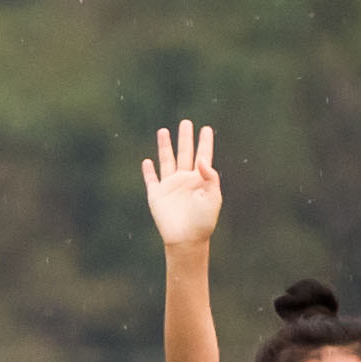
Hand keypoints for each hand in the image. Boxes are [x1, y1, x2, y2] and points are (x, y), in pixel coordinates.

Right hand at [142, 122, 223, 251]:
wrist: (186, 239)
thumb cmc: (204, 221)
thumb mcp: (213, 197)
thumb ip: (210, 177)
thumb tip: (202, 160)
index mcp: (200, 179)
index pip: (203, 156)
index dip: (204, 142)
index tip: (206, 129)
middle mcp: (184, 179)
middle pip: (184, 153)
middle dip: (185, 138)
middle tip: (186, 122)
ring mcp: (170, 186)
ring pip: (166, 160)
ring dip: (165, 147)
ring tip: (163, 131)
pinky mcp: (156, 195)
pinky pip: (151, 179)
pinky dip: (148, 170)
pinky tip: (147, 161)